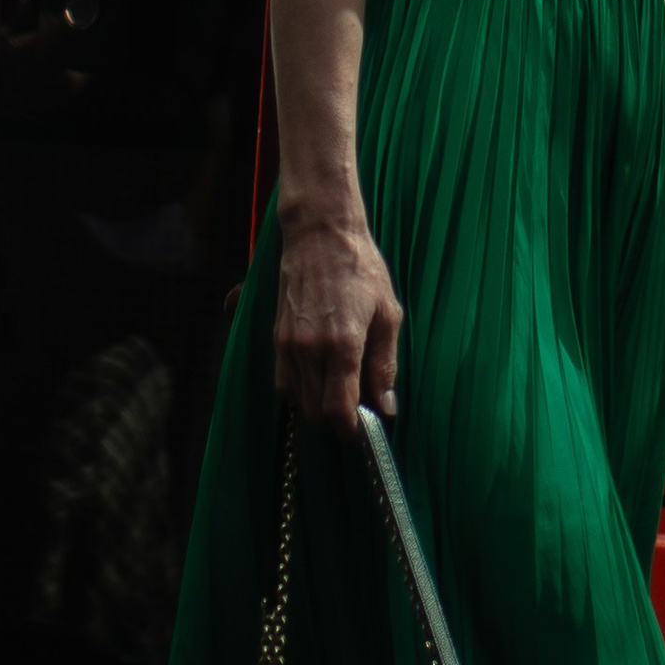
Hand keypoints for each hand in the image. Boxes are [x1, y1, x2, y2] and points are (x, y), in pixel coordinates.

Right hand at [273, 204, 402, 435]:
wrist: (320, 233)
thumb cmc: (361, 268)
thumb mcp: (388, 313)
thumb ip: (385, 364)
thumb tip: (386, 406)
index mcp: (342, 344)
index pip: (338, 409)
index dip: (350, 429)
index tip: (363, 431)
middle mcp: (309, 349)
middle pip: (315, 412)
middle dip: (336, 419)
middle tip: (358, 407)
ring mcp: (288, 344)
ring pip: (297, 400)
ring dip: (317, 406)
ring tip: (341, 389)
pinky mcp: (276, 337)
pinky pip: (283, 381)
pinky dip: (300, 390)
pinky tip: (320, 376)